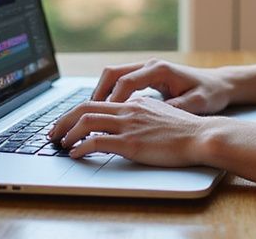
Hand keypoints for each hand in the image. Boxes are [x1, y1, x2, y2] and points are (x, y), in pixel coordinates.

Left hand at [47, 96, 220, 166]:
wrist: (203, 136)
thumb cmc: (187, 130)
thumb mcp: (161, 115)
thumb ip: (142, 115)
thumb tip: (127, 122)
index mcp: (135, 102)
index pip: (98, 101)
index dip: (77, 111)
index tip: (68, 122)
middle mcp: (129, 109)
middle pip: (86, 107)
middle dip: (64, 119)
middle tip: (53, 132)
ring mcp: (129, 125)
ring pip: (87, 121)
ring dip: (68, 132)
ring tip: (60, 143)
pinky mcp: (131, 142)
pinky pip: (97, 141)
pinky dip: (81, 147)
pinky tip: (76, 154)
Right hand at [91, 59, 233, 114]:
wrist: (221, 84)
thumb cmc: (210, 93)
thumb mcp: (197, 103)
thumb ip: (176, 108)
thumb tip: (157, 117)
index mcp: (159, 70)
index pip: (126, 82)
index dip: (112, 101)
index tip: (104, 119)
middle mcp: (150, 65)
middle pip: (112, 73)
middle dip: (97, 94)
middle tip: (86, 116)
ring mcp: (147, 69)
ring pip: (113, 76)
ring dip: (101, 93)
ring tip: (91, 115)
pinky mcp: (147, 76)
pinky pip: (121, 81)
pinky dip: (110, 94)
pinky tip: (106, 112)